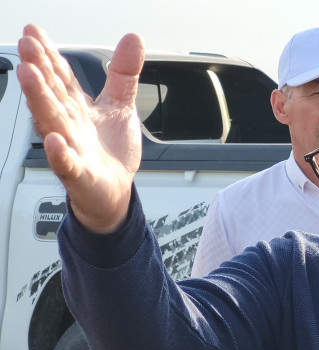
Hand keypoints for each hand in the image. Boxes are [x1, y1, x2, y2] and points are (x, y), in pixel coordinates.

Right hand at [16, 24, 144, 232]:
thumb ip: (124, 73)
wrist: (116, 190)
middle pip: (52, 95)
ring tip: (29, 76)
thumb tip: (132, 39)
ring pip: (53, 123)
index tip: (34, 32)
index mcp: (77, 106)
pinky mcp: (81, 174)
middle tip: (27, 46)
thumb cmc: (111, 149)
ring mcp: (73, 148)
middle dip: (39, 70)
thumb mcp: (121, 105)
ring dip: (40, 100)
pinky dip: (61, 154)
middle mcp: (70, 124)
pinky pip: (68, 164)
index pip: (61, 77)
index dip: (48, 55)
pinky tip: (56, 142)